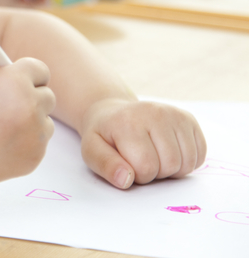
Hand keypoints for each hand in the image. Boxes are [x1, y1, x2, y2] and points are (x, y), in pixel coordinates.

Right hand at [0, 58, 55, 188]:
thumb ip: (2, 77)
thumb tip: (22, 78)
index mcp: (15, 80)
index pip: (40, 70)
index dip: (30, 75)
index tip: (23, 80)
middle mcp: (30, 106)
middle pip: (48, 97)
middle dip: (31, 98)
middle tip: (7, 105)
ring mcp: (34, 135)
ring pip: (45, 123)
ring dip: (29, 124)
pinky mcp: (33, 158)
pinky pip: (37, 145)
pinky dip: (23, 145)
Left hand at [80, 98, 206, 187]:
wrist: (113, 113)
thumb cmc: (105, 137)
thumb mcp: (92, 151)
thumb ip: (105, 166)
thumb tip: (126, 180)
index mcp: (127, 122)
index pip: (146, 167)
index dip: (137, 175)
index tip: (127, 164)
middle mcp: (154, 112)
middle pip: (170, 165)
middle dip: (155, 172)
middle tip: (141, 160)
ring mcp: (174, 114)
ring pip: (187, 163)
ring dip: (172, 169)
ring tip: (154, 156)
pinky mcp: (188, 118)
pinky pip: (200, 155)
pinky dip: (187, 162)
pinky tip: (169, 152)